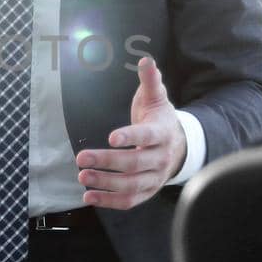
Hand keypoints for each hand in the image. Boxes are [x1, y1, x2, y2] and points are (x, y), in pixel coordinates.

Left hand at [76, 56, 187, 210]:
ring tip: (82, 176)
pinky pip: (130, 201)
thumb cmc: (159, 119)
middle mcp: (161, 158)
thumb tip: (146, 60)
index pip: (147, 137)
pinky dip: (109, 201)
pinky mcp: (147, 191)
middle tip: (82, 158)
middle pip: (134, 163)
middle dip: (107, 162)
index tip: (111, 137)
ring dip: (105, 184)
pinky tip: (89, 197)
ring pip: (131, 185)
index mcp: (162, 133)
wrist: (178, 145)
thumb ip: (150, 81)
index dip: (130, 137)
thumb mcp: (156, 98)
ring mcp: (155, 177)